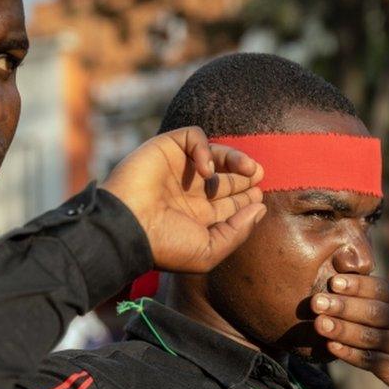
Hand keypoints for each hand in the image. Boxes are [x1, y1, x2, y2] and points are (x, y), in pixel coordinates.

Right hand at [101, 126, 266, 272]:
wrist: (128, 227)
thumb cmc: (166, 245)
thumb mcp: (209, 250)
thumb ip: (237, 231)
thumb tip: (260, 208)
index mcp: (197, 216)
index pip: (229, 201)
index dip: (247, 197)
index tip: (258, 197)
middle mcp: (189, 192)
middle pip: (226, 177)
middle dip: (245, 176)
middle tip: (258, 176)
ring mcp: (178, 169)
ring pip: (215, 154)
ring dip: (235, 158)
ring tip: (249, 168)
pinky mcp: (166, 148)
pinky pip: (193, 137)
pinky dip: (204, 148)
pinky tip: (206, 170)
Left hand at [310, 274, 388, 388]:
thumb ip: (371, 293)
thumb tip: (332, 279)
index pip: (378, 288)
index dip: (356, 285)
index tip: (333, 282)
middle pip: (371, 311)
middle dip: (343, 307)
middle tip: (316, 302)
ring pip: (368, 336)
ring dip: (342, 330)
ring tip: (318, 324)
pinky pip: (368, 359)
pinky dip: (349, 354)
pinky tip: (331, 347)